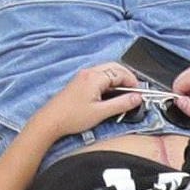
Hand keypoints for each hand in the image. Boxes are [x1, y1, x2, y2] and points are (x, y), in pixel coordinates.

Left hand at [32, 61, 148, 141]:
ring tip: (124, 94)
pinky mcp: (79, 83)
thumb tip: (137, 98)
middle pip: (114, 68)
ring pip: (107, 71)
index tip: (139, 93)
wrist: (50, 121)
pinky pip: (99, 76)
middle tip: (134, 92)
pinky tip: (110, 95)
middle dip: (127, 78)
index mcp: (94, 77)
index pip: (121, 73)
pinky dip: (109, 82)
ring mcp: (82, 77)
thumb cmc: (71, 117)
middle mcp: (88, 73)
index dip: (133, 82)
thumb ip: (121, 104)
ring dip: (118, 80)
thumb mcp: (101, 113)